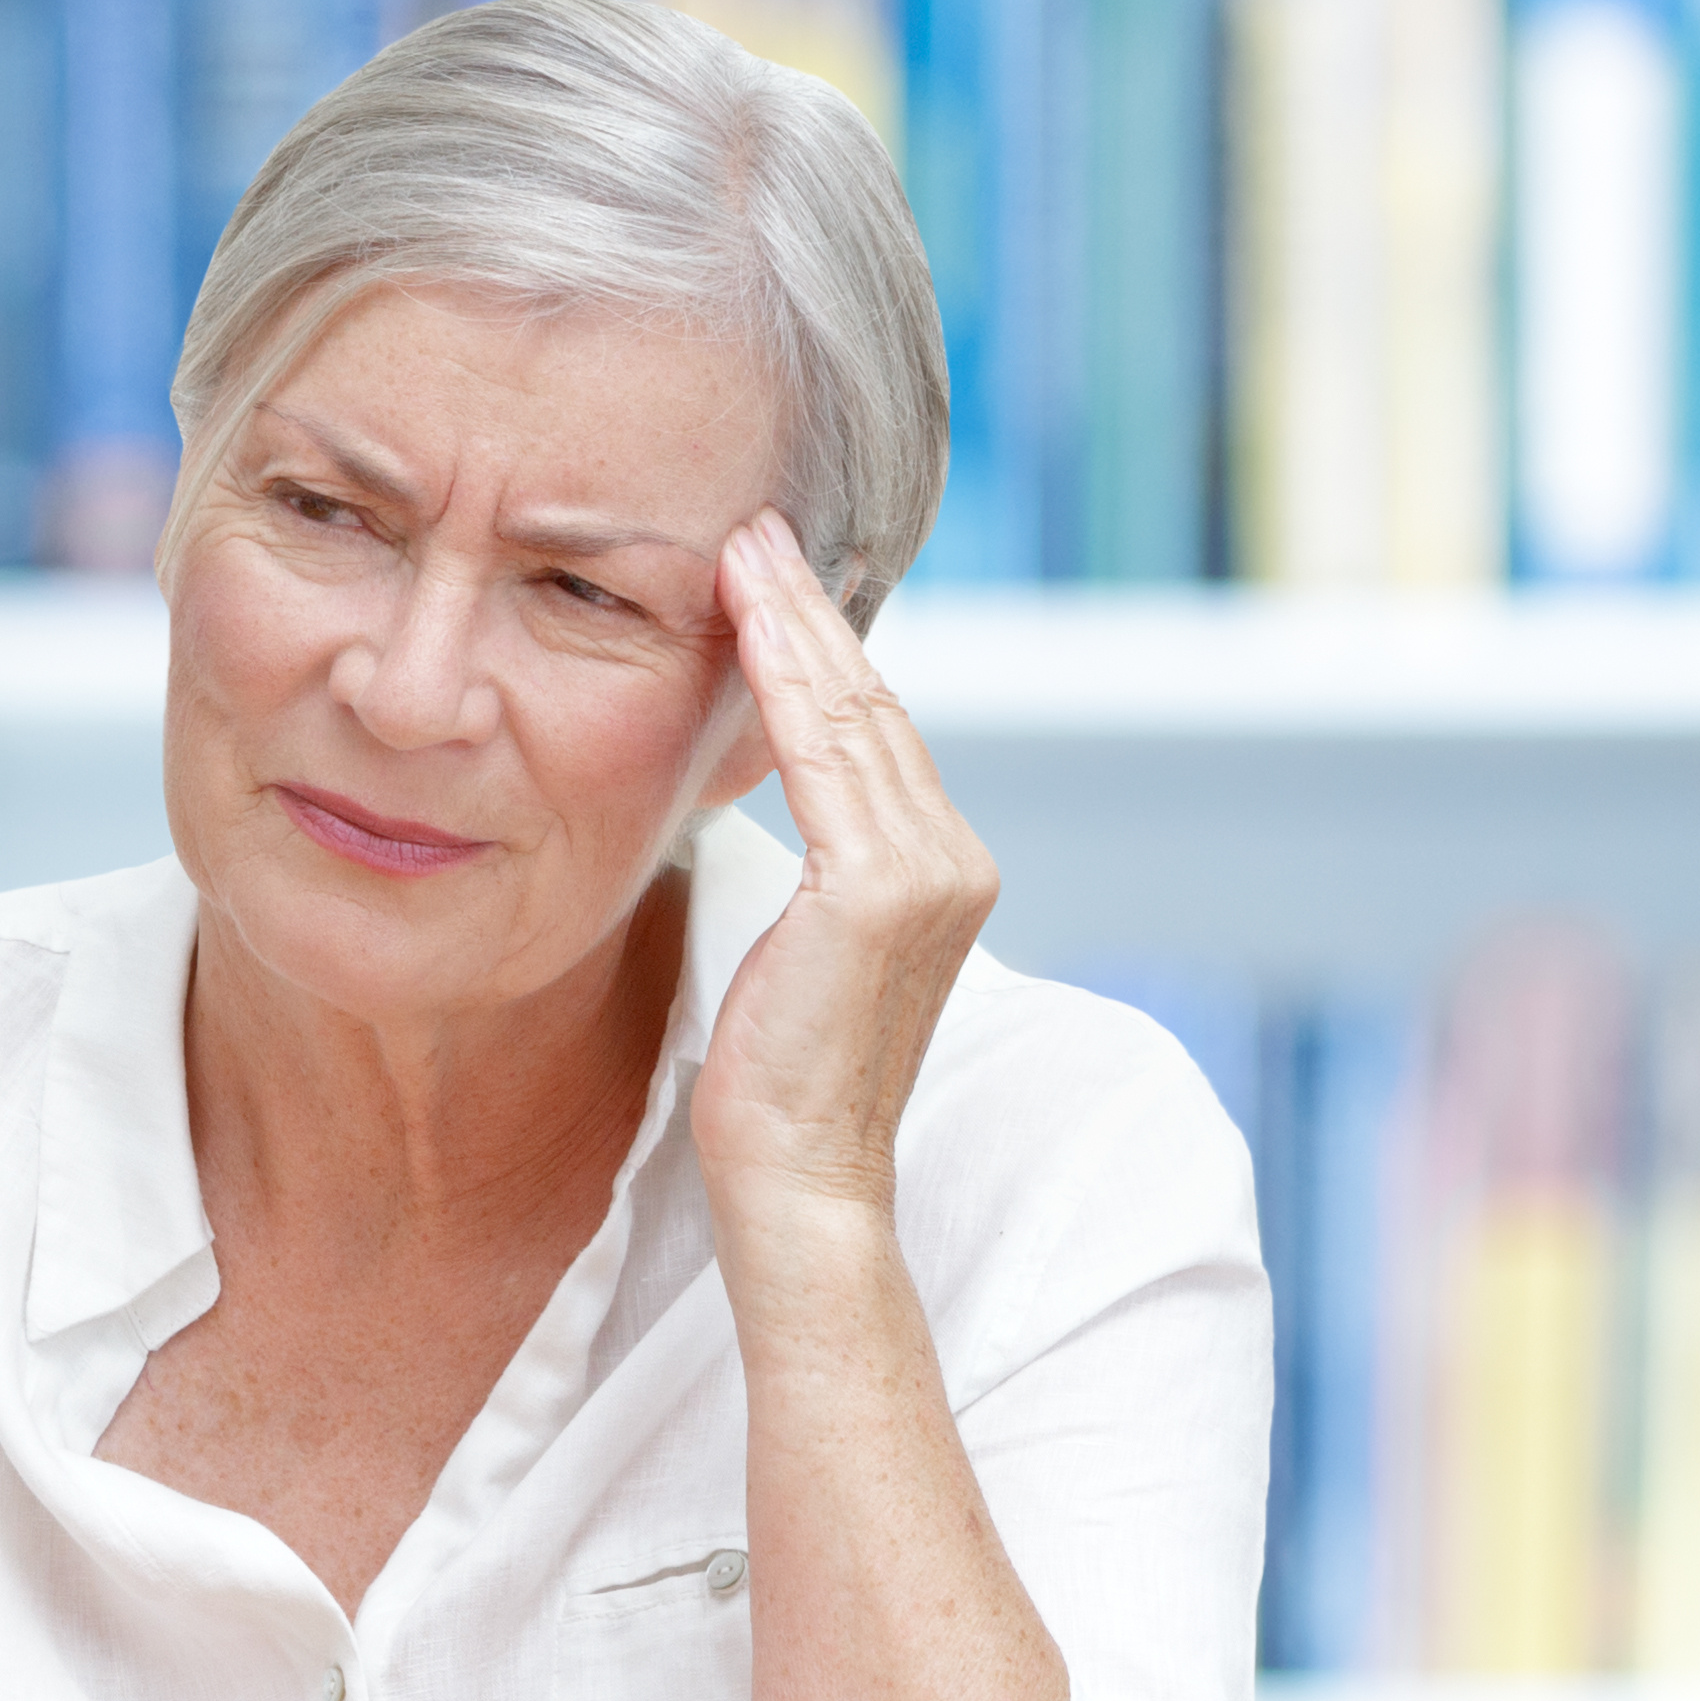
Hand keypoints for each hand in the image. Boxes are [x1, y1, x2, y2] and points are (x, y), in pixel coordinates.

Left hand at [689, 515, 998, 1223]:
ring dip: (792, 623)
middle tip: (756, 525)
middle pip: (873, 707)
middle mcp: (955, 858)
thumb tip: (761, 785)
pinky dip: (783, 679)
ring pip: (851, 716)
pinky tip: (745, 620)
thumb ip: (810, 864)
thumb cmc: (777, 1079)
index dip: (823, 648)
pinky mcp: (882, 888)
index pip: (876, 735)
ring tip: (744, 545)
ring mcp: (930, 871)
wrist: (799, 1175)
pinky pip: (824, 756)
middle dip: (809, 610)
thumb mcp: (797, 945)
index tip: (769, 574)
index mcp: (942, 869)